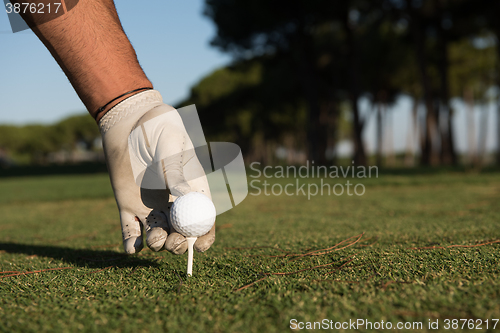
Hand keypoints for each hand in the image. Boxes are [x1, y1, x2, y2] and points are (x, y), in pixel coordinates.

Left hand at [99, 90, 214, 253]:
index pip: (203, 218)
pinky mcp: (128, 206)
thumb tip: (184, 197)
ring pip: (158, 235)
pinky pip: (130, 230)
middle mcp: (173, 202)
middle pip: (181, 233)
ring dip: (158, 244)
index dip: (204, 235)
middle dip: (179, 244)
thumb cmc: (159, 127)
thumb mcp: (170, 146)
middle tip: (173, 242)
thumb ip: (175, 171)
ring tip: (154, 238)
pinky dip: (132, 243)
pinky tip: (132, 248)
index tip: (199, 246)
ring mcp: (151, 206)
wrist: (130, 121)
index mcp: (192, 189)